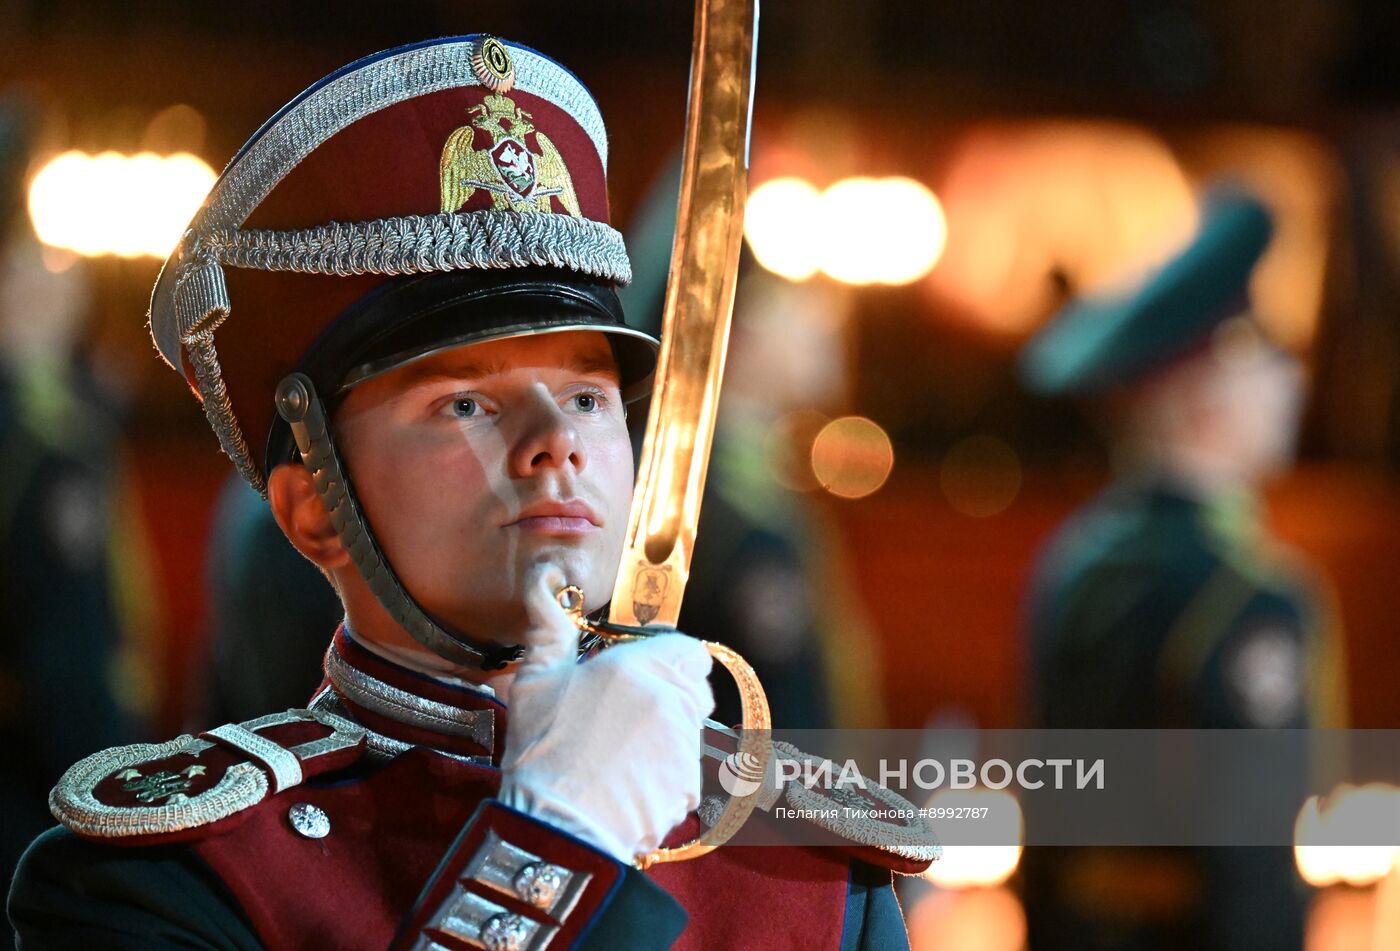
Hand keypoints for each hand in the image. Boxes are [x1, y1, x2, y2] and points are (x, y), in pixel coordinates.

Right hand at [498, 565, 714, 862]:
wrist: (558, 828)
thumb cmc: (544, 749)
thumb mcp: (536, 678)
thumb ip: (549, 623)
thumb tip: (548, 576)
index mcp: (643, 667)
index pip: (689, 649)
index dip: (669, 657)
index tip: (640, 671)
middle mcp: (675, 702)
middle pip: (695, 688)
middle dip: (670, 694)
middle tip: (625, 713)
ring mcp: (686, 748)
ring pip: (690, 730)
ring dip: (665, 735)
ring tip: (617, 755)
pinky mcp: (689, 788)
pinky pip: (684, 772)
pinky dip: (662, 776)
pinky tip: (625, 786)